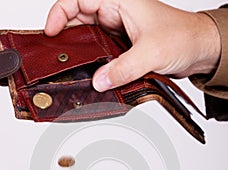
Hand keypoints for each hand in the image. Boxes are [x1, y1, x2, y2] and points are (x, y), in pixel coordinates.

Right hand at [45, 0, 220, 91]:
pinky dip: (92, 63)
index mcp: (120, 0)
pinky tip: (89, 73)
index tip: (52, 32)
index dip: (60, 13)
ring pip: (88, 37)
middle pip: (78, 19)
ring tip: (69, 66)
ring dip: (79, 51)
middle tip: (57, 54)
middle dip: (65, 35)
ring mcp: (117, 31)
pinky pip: (100, 52)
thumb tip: (99, 81)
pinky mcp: (121, 47)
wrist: (198, 50)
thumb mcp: (151, 52)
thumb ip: (124, 68)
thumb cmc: (183, 36)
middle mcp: (116, 13)